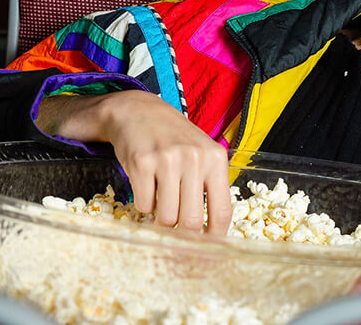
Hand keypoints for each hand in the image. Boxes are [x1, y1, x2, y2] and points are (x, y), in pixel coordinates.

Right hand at [41, 90, 231, 234]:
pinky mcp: (141, 163)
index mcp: (215, 160)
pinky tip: (146, 187)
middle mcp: (194, 158)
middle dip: (182, 233)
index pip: (222, 212)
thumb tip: (211, 234)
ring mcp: (167, 160)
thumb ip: (209, 187)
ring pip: (166, 217)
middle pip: (190, 221)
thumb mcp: (201, 154)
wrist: (138, 111)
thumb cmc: (173, 139)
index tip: (208, 250)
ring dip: (160, 219)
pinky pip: (144, 205)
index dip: (214, 238)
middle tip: (175, 231)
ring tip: (160, 200)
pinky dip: (143, 205)